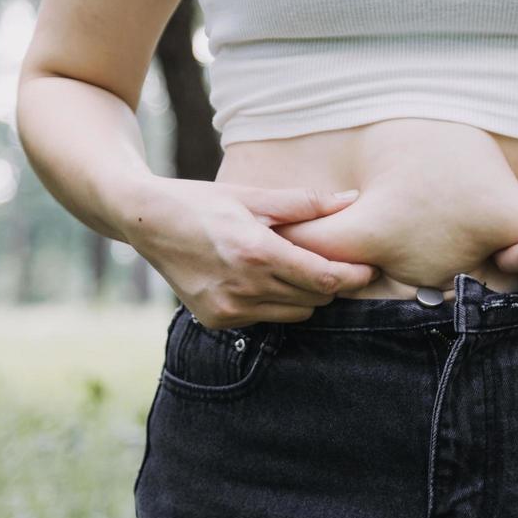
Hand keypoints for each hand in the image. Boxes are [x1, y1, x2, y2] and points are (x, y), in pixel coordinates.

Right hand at [121, 177, 378, 327]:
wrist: (147, 223)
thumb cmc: (203, 203)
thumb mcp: (253, 196)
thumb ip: (305, 203)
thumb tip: (351, 199)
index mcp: (257, 253)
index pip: (324, 279)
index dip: (353, 276)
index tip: (370, 269)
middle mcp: (244, 288)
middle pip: (315, 298)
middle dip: (330, 282)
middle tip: (333, 262)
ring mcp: (229, 309)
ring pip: (295, 314)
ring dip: (304, 295)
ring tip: (294, 268)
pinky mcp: (217, 321)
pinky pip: (266, 319)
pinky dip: (274, 303)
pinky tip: (261, 280)